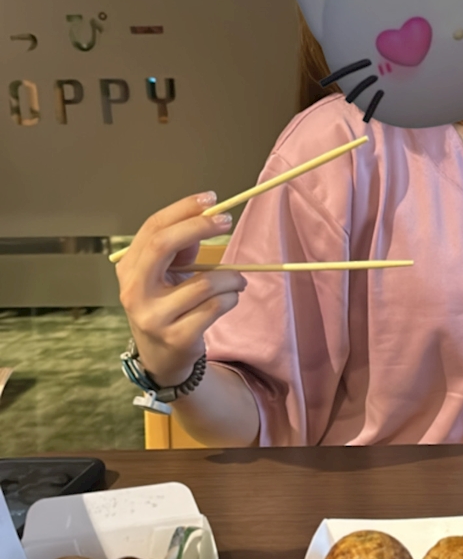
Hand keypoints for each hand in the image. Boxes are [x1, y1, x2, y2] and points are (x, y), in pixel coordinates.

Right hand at [116, 193, 245, 387]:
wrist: (161, 358)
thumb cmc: (166, 307)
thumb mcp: (165, 277)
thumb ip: (179, 250)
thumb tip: (205, 218)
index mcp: (129, 269)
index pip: (152, 228)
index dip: (182, 209)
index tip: (211, 199)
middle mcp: (134, 291)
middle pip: (163, 245)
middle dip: (198, 227)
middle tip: (226, 221)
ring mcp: (153, 316)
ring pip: (203, 282)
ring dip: (230, 278)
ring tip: (237, 280)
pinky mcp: (177, 337)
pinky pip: (215, 307)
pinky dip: (231, 298)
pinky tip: (230, 299)